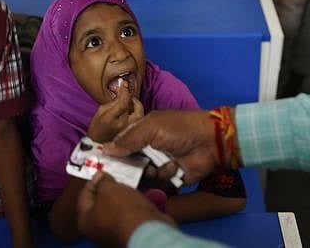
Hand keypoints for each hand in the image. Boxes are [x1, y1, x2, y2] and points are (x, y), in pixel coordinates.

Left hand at [77, 172, 174, 246]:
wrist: (147, 231)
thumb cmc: (123, 211)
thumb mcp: (109, 189)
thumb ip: (102, 182)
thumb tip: (100, 177)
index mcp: (84, 221)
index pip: (84, 196)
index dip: (93, 181)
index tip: (101, 172)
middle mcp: (96, 230)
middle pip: (99, 204)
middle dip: (108, 190)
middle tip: (115, 177)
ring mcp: (113, 233)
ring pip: (115, 210)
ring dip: (122, 197)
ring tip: (129, 185)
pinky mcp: (129, 233)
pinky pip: (128, 216)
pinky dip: (132, 206)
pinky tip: (138, 197)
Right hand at [88, 82, 143, 142]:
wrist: (98, 146)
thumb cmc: (98, 129)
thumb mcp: (101, 112)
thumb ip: (112, 102)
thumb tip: (123, 93)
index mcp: (110, 119)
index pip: (123, 102)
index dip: (125, 91)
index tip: (125, 83)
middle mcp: (122, 125)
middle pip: (137, 107)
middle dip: (134, 100)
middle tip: (129, 98)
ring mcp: (130, 131)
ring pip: (141, 114)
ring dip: (137, 107)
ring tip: (130, 106)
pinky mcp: (134, 135)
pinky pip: (140, 121)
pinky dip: (138, 116)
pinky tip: (131, 115)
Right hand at [104, 110, 224, 184]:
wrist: (210, 142)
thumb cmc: (181, 128)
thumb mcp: (151, 127)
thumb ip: (128, 139)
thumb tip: (105, 149)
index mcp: (143, 132)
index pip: (121, 143)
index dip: (111, 151)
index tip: (100, 159)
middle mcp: (148, 147)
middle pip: (128, 161)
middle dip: (127, 166)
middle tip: (123, 168)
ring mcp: (158, 162)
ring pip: (141, 174)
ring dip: (148, 170)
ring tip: (155, 165)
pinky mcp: (169, 176)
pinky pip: (157, 182)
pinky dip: (164, 175)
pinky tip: (173, 167)